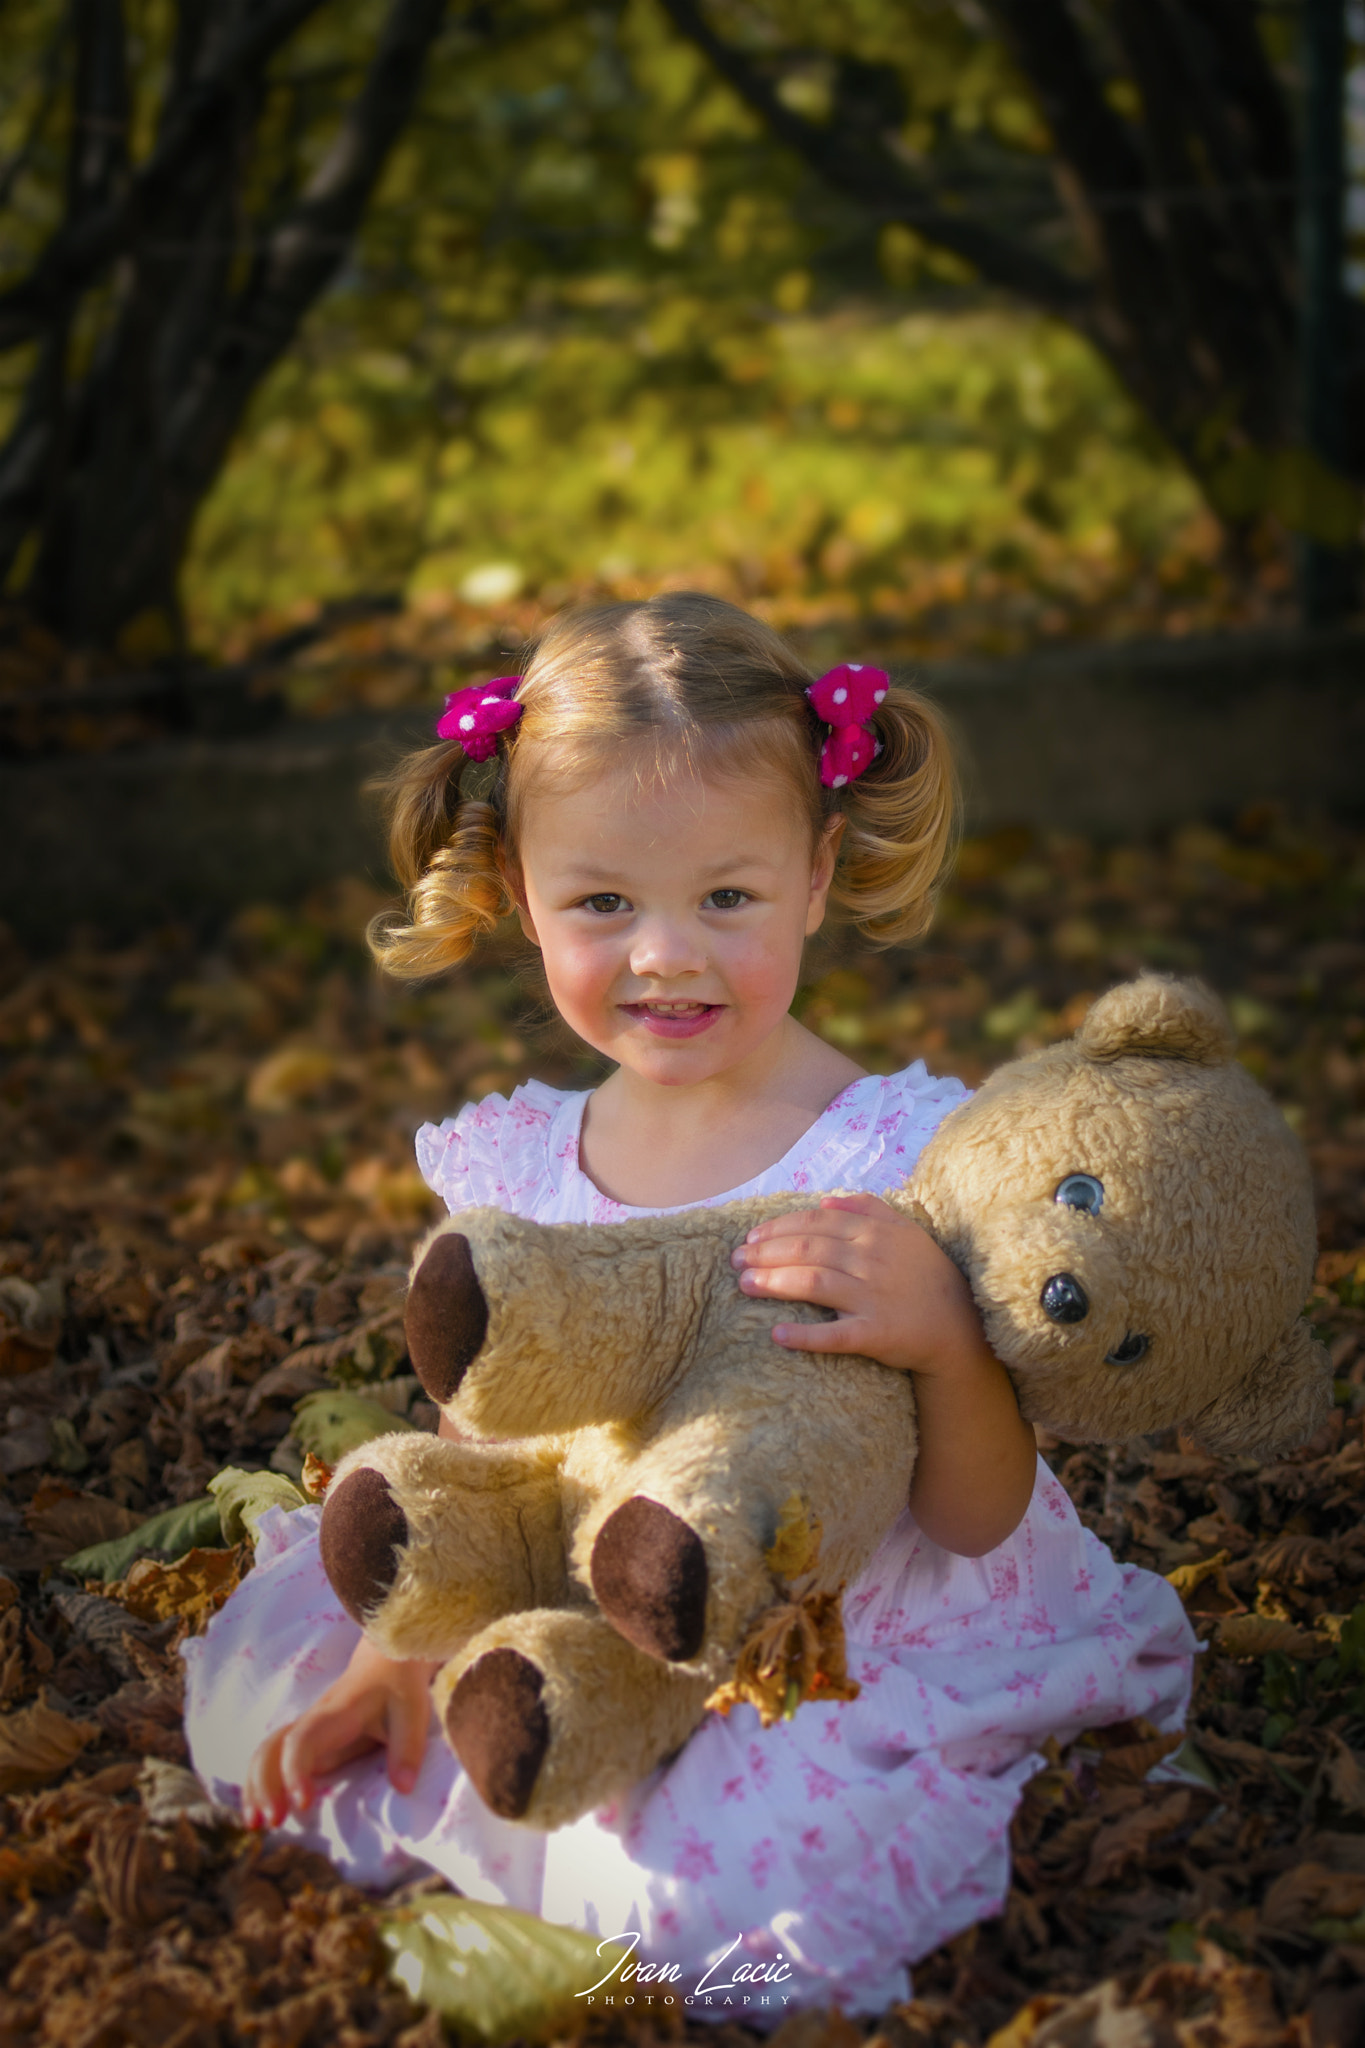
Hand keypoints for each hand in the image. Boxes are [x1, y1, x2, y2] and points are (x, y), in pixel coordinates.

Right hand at [243, 1635, 435, 1829]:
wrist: (386, 1658)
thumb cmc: (398, 1685)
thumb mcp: (412, 1712)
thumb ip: (407, 1748)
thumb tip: (403, 1789)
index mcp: (336, 1714)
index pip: (302, 1741)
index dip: (296, 1772)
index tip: (304, 1804)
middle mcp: (312, 1722)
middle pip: (271, 1749)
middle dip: (264, 1786)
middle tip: (272, 1822)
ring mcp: (306, 1730)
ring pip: (266, 1753)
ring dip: (255, 1788)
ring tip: (256, 1825)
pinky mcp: (307, 1740)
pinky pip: (274, 1758)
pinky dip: (261, 1784)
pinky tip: (260, 1811)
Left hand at [731, 1193, 980, 1375]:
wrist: (960, 1326)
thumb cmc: (927, 1276)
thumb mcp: (906, 1231)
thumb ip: (869, 1208)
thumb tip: (826, 1198)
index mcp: (875, 1233)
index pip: (816, 1222)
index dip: (778, 1227)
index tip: (751, 1237)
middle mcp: (872, 1260)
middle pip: (807, 1249)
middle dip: (765, 1253)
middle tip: (736, 1260)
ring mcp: (874, 1297)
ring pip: (813, 1283)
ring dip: (774, 1282)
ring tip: (745, 1284)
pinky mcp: (877, 1334)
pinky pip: (836, 1335)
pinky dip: (805, 1335)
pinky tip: (777, 1334)